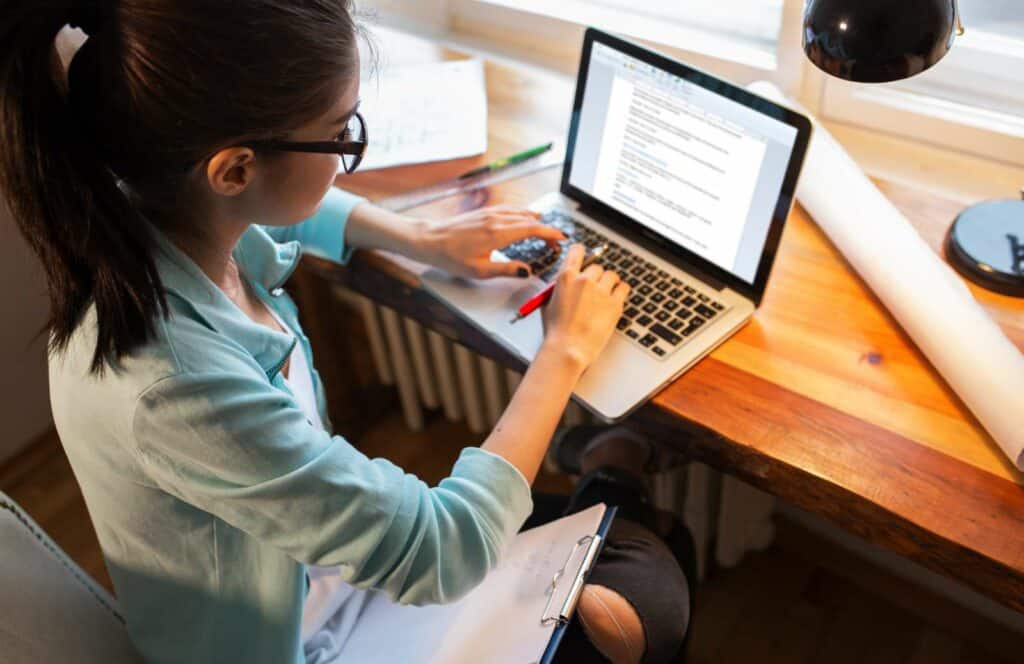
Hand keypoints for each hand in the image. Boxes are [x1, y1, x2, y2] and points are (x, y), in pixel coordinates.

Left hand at [416, 205, 566, 278]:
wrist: (430, 240)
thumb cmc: (451, 257)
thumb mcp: (479, 271)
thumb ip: (506, 270)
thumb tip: (526, 271)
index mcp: (498, 233)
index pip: (532, 229)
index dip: (550, 233)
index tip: (561, 239)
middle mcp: (496, 219)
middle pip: (530, 220)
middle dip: (546, 229)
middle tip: (555, 241)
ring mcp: (490, 213)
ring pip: (521, 212)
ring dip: (536, 220)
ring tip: (545, 229)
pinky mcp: (484, 212)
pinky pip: (510, 209)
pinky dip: (523, 213)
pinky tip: (525, 216)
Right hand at [541, 244, 629, 369]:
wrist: (569, 348)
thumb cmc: (556, 331)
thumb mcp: (548, 304)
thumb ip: (559, 289)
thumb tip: (567, 285)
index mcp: (566, 277)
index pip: (577, 251)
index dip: (582, 253)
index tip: (585, 256)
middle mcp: (584, 280)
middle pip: (596, 267)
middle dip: (595, 277)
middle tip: (593, 290)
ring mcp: (601, 291)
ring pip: (611, 275)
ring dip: (609, 283)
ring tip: (605, 295)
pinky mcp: (615, 303)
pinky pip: (624, 287)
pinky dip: (621, 291)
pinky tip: (616, 298)